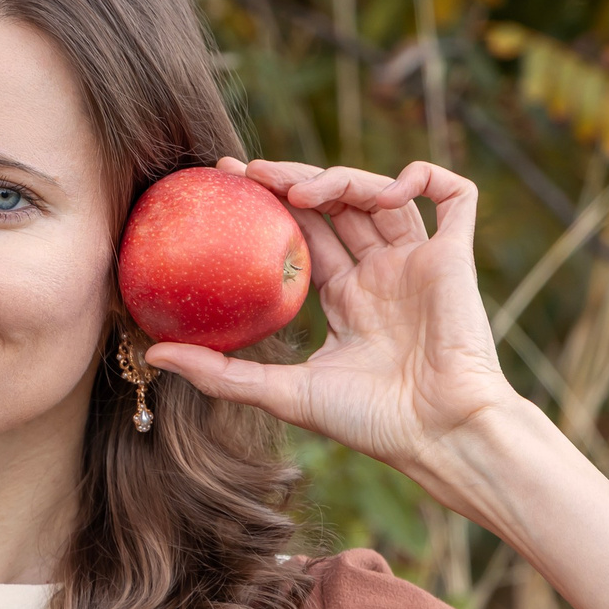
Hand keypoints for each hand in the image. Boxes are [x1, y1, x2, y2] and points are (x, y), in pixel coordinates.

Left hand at [139, 156, 520, 499]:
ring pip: (383, 194)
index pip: (305, 235)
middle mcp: (383, 273)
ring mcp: (419, 262)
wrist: (439, 435)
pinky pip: (455, 197)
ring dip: (343, 178)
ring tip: (300, 192)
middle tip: (249, 172)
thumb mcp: (284, 393)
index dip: (269, 204)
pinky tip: (389, 186)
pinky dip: (427, 176)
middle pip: (339, 206)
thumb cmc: (371, 424)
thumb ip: (221, 373)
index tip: (227, 181)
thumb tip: (153, 352)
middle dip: (294, 180)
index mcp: (348, 298)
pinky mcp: (456, 258)